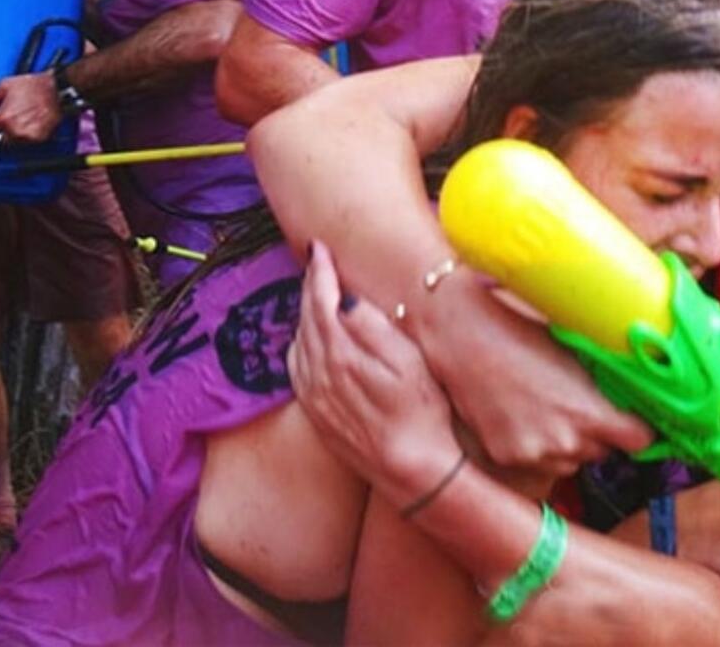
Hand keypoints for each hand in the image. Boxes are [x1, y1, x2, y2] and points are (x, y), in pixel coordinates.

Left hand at [0, 71, 60, 142]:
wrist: (59, 92)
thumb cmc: (36, 87)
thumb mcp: (5, 85)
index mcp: (4, 117)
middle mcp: (15, 130)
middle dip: (0, 128)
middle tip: (8, 116)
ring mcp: (27, 136)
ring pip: (12, 141)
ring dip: (12, 132)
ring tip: (21, 117)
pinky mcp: (38, 139)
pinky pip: (26, 141)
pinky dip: (26, 133)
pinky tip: (30, 121)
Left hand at [289, 244, 463, 500]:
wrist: (412, 471)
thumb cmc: (422, 413)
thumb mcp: (410, 363)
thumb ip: (373, 328)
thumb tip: (345, 300)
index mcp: (342, 355)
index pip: (323, 302)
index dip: (322, 272)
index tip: (321, 248)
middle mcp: (320, 374)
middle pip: (307, 318)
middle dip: (311, 286)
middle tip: (315, 261)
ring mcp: (315, 396)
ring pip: (299, 341)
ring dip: (304, 312)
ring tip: (313, 291)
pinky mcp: (317, 414)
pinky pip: (297, 368)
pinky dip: (299, 343)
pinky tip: (308, 339)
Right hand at [413, 275, 653, 478]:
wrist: (465, 336)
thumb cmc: (523, 333)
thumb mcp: (576, 353)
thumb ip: (604, 384)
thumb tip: (634, 393)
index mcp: (590, 412)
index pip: (641, 441)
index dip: (639, 429)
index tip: (634, 420)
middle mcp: (566, 441)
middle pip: (604, 453)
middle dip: (598, 434)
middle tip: (580, 405)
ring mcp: (534, 454)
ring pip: (571, 461)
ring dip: (568, 444)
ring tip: (547, 408)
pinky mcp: (507, 458)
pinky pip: (539, 463)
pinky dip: (537, 447)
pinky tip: (523, 415)